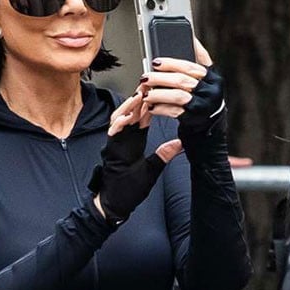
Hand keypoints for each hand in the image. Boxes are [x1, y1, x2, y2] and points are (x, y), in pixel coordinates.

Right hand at [91, 95, 181, 224]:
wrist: (114, 204)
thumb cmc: (129, 188)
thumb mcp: (152, 169)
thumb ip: (164, 155)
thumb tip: (179, 144)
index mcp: (133, 142)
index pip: (142, 118)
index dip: (150, 105)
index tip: (159, 92)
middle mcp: (123, 140)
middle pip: (131, 114)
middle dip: (139, 99)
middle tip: (149, 85)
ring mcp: (115, 144)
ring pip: (119, 119)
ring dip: (129, 107)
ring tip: (138, 95)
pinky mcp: (110, 151)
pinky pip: (113, 134)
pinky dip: (119, 124)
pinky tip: (127, 116)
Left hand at [140, 38, 224, 135]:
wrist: (209, 124)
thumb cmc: (204, 97)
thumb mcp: (207, 79)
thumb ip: (200, 60)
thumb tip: (192, 39)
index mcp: (213, 79)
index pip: (190, 67)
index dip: (171, 63)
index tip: (155, 62)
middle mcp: (210, 92)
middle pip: (182, 81)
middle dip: (160, 78)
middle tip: (145, 77)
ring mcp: (202, 106)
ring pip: (177, 96)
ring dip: (158, 94)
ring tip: (146, 93)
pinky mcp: (193, 119)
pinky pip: (174, 111)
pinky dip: (160, 108)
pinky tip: (152, 106)